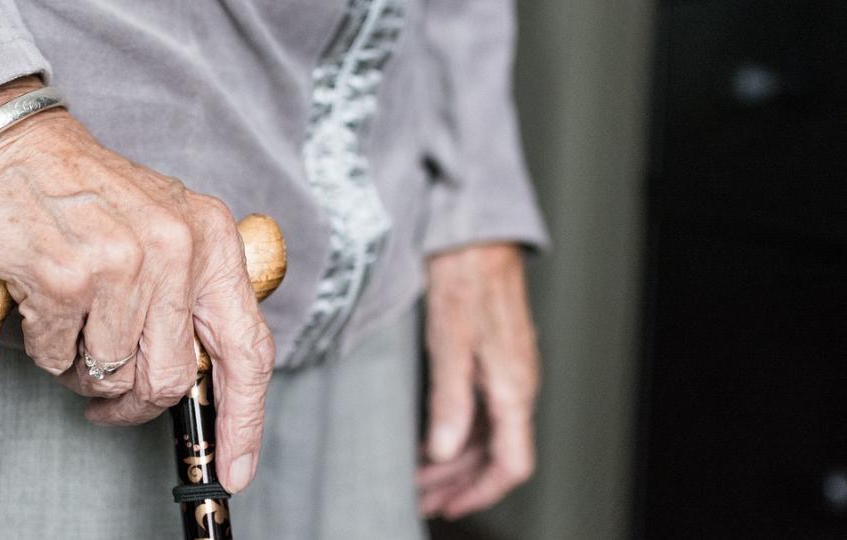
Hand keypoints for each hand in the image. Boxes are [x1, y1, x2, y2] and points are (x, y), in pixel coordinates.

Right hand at [0, 77, 274, 492]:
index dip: (243, 419)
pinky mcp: (66, 278)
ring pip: (112, 376)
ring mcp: (122, 263)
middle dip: (135, 401)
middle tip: (105, 390)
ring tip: (69, 322)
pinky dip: (46, 350)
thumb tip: (197, 379)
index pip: (246, 348)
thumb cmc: (80, 191)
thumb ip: (189, 292)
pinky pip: (59, 360)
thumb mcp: (162, 224)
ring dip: (83, 368)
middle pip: (171, 379)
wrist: (4, 140)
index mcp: (211, 238)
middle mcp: (176, 248)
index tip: (235, 469)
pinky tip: (40, 304)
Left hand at [418, 244, 539, 517]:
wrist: (477, 236)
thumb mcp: (449, 343)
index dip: (479, 493)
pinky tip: (433, 437)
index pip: (511, 464)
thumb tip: (443, 451)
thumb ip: (448, 401)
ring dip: (456, 461)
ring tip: (420, 476)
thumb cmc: (465, 280)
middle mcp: (517, 386)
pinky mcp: (496, 361)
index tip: (446, 507)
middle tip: (420, 497)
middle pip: (497, 456)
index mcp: (512, 388)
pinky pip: (485, 412)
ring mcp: (508, 374)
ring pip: (490, 436)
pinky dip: (459, 434)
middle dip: (459, 483)